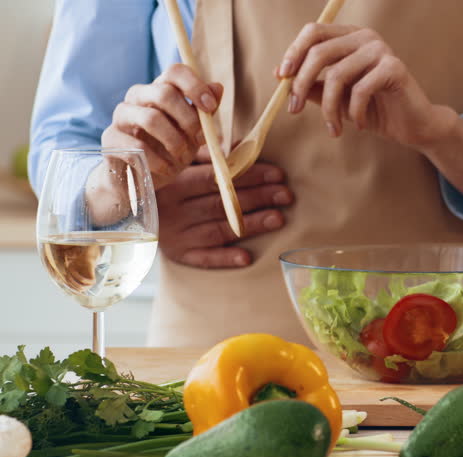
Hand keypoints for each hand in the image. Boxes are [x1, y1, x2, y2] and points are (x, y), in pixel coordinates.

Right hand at [102, 64, 223, 188]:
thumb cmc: (170, 150)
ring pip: (151, 118)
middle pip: (164, 93)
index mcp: (160, 89)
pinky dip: (159, 161)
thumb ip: (203, 111)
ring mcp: (121, 115)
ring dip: (175, 142)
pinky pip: (138, 147)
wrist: (143, 178)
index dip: (195, 86)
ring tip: (183, 158)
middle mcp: (138, 96)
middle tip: (199, 140)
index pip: (175, 71)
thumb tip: (218, 87)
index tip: (210, 108)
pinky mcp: (110, 138)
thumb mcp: (193, 132)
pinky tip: (167, 169)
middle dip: (188, 120)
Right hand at [157, 151, 293, 267]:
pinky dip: (224, 258)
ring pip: (218, 228)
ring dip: (250, 224)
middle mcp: (173, 208)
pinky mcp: (177, 254)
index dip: (249, 175)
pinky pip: (202, 258)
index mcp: (174, 181)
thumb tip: (240, 144)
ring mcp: (175, 233)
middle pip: (221, 202)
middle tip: (286, 195)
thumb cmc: (164, 182)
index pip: (217, 177)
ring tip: (278, 218)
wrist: (129, 211)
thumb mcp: (177, 163)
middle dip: (258, 197)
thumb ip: (204, 155)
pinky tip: (246, 258)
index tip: (277, 173)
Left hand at [276, 23, 462, 204]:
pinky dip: (354, 113)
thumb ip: (316, 87)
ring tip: (333, 128)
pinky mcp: (394, 68)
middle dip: (301, 83)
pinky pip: (360, 90)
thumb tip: (284, 79)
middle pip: (319, 52)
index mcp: (350, 38)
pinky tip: (358, 125)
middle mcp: (365, 37)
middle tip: (294, 109)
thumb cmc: (375, 110)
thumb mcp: (338, 98)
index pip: (313, 32)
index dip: (293, 53)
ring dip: (329, 109)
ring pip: (337, 76)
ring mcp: (381, 50)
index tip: (281, 78)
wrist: (413, 126)